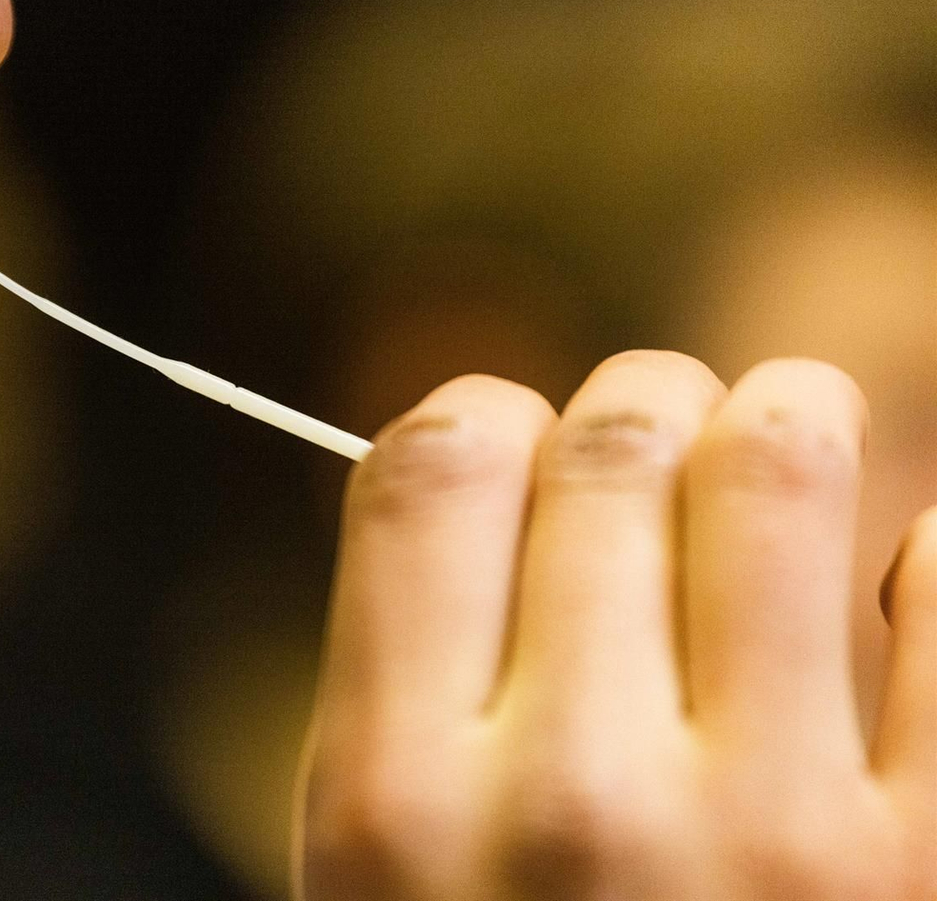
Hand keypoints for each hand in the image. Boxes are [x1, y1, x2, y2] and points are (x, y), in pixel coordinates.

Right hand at [295, 352, 934, 899]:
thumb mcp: (387, 887)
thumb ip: (417, 681)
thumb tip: (503, 457)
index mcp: (398, 804)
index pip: (432, 468)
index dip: (481, 421)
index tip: (515, 447)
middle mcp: (572, 809)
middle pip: (610, 444)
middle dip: (638, 415)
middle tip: (658, 454)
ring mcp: (776, 847)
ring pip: (782, 458)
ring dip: (780, 428)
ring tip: (776, 462)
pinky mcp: (936, 882)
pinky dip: (933, 559)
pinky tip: (894, 600)